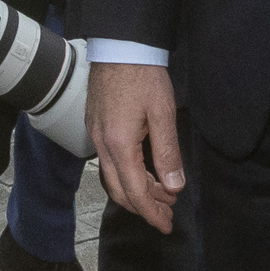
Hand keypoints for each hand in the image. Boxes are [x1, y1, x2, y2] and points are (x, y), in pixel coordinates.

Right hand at [89, 60, 183, 233]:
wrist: (119, 45)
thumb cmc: (143, 76)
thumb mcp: (163, 114)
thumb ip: (168, 153)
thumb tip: (173, 187)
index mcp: (119, 145)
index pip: (135, 192)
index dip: (151, 212)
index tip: (166, 225)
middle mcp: (102, 145)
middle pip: (120, 190)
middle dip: (144, 207)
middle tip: (166, 215)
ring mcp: (96, 136)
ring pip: (113, 177)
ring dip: (135, 191)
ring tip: (160, 195)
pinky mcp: (96, 126)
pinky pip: (109, 162)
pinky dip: (126, 175)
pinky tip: (142, 171)